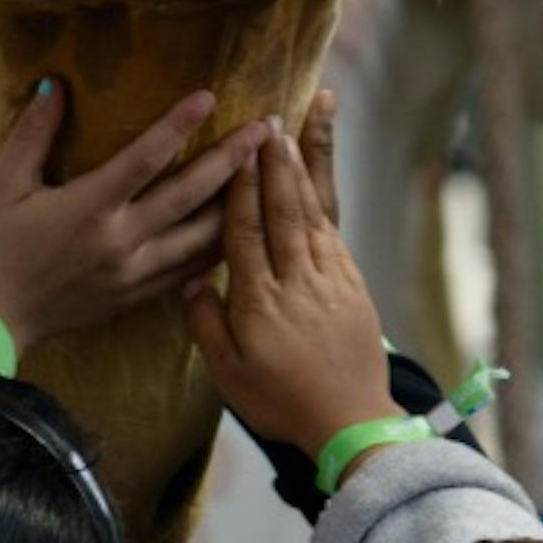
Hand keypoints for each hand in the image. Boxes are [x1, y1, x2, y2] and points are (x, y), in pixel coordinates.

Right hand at [0, 82, 269, 353]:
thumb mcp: (2, 185)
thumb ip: (33, 134)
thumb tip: (53, 84)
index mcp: (89, 208)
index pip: (146, 158)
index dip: (179, 124)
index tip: (212, 95)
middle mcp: (121, 241)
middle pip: (191, 195)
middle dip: (234, 159)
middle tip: (268, 129)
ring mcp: (134, 274)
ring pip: (203, 238)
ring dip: (239, 204)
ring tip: (268, 174)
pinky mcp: (137, 297)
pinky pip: (192, 271)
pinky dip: (220, 248)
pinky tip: (241, 228)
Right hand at [181, 122, 399, 458]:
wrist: (351, 422)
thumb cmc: (282, 401)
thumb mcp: (228, 374)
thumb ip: (206, 323)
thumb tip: (189, 278)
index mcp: (260, 303)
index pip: (247, 233)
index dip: (243, 189)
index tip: (239, 151)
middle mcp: (298, 283)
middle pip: (286, 211)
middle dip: (278, 163)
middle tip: (273, 120)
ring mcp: (331, 279)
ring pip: (315, 213)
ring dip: (306, 167)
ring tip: (302, 126)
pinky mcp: (353, 283)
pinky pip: (335, 230)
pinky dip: (326, 197)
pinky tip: (318, 175)